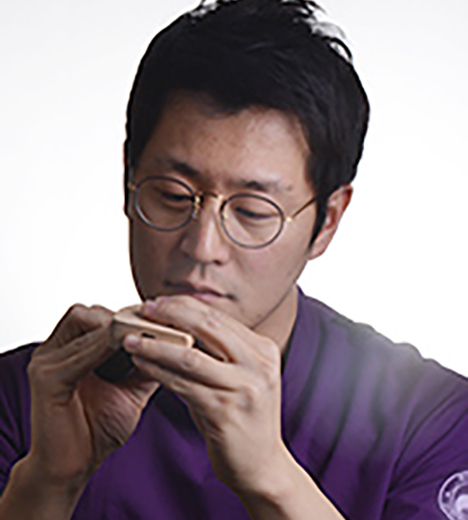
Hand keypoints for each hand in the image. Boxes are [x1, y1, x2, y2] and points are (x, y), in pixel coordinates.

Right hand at [26, 304, 159, 489]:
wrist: (74, 467)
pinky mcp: (46, 378)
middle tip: (157, 325)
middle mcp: (55, 350)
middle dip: (125, 317)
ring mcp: (46, 361)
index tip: (163, 319)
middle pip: (90, 312)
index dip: (131, 314)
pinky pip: (79, 353)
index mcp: (70, 349)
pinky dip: (107, 347)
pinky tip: (131, 352)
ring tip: (146, 337)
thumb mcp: (132, 389)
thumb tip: (177, 341)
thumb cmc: (98, 428)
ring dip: (118, 328)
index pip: (99, 315)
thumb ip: (148, 363)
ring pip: (84, 322)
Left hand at [123, 295, 288, 495]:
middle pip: (207, 326)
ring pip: (190, 355)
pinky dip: (158, 371)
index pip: (218, 317)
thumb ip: (219, 352)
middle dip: (170, 314)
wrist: (261, 466)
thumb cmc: (242, 418)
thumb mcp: (240, 377)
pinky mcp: (225, 411)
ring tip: (130, 339)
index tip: (158, 303)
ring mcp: (244, 387)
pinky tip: (141, 364)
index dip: (184, 306)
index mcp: (263, 350)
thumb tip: (179, 325)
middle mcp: (258, 364)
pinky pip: (182, 384)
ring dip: (155, 344)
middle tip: (142, 310)